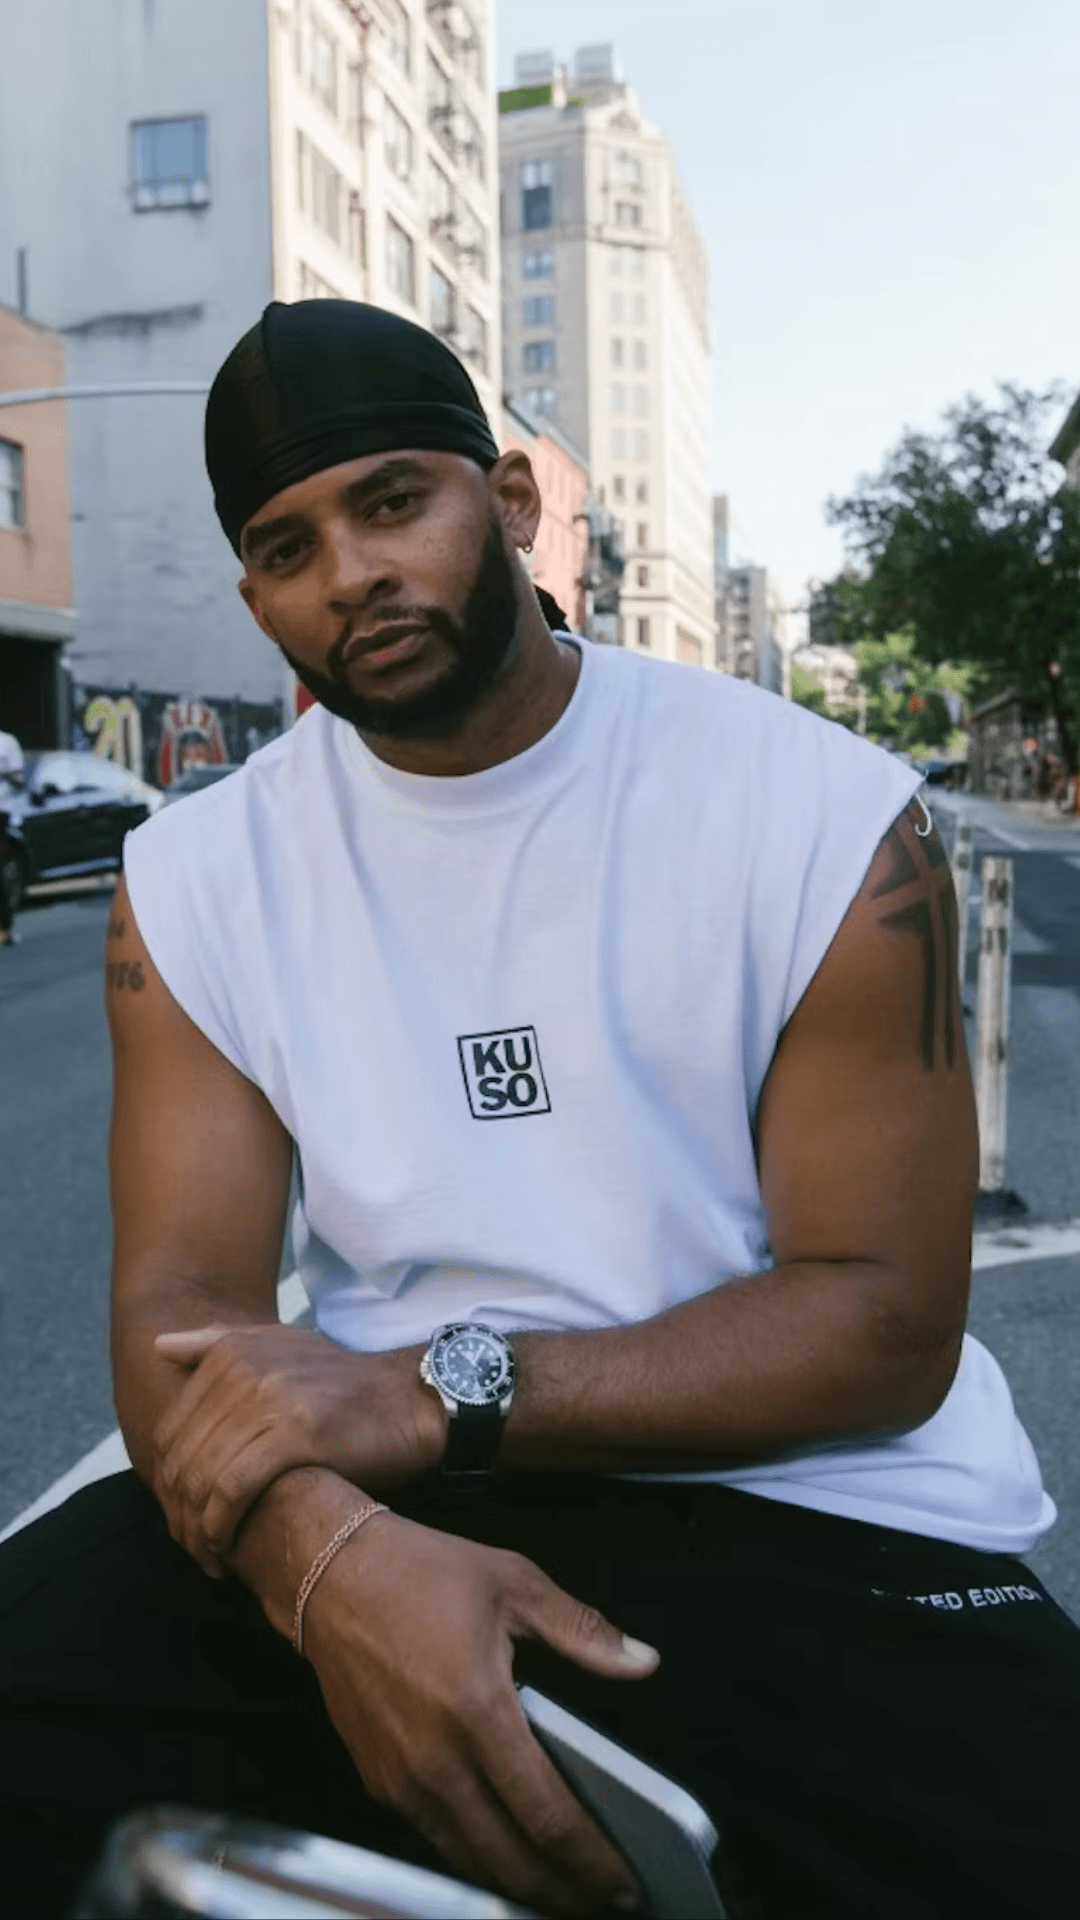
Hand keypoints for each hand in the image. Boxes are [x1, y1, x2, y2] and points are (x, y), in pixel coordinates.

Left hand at [152, 1322, 445, 1571]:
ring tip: (207, 1557)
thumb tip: (159, 1346)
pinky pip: (234, 1488)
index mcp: (233, 1350)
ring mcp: (270, 1399)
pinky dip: (219, 1525)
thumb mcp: (280, 1346)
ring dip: (195, 1528)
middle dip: (177, 1513)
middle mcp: (245, 1369)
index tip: (181, 1517)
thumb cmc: (341, 1385)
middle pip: (181, 1458)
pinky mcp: (297, 1434)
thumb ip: (216, 1343)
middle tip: (190, 1548)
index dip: (165, 1483)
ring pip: (203, 1476)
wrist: (409, 1399)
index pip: (170, 1431)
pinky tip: (224, 1549)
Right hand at [303, 1510, 657, 1914]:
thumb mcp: (514, 1583)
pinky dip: (477, 1855)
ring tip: (563, 1885)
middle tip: (604, 1899)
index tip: (623, 1881)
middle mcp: (435, 1756)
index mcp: (476, 1709)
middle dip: (563, 1892)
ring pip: (470, 1860)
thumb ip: (583, 1631)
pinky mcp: (379, 1780)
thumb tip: (640, 1661)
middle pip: (510, 1860)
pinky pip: (437, 1837)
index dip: (591, 1860)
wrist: (329, 1574)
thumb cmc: (415, 1572)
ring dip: (520, 1884)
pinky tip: (507, 1847)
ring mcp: (401, 1776)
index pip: (546, 1814)